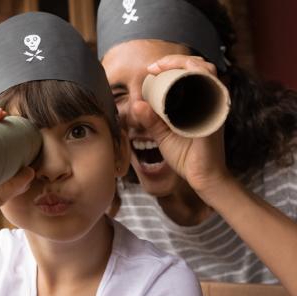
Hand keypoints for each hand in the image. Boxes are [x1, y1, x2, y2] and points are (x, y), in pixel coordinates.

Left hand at [135, 55, 230, 192]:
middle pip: (199, 65)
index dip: (172, 64)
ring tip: (164, 66)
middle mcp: (209, 100)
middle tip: (154, 67)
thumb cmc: (186, 156)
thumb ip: (151, 120)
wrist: (202, 178)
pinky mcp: (216, 114)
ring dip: (185, 63)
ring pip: (207, 70)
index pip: (191, 72)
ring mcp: (215, 106)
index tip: (151, 69)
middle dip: (176, 60)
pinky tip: (186, 73)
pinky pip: (213, 88)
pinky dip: (200, 76)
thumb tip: (136, 104)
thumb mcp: (163, 134)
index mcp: (198, 102)